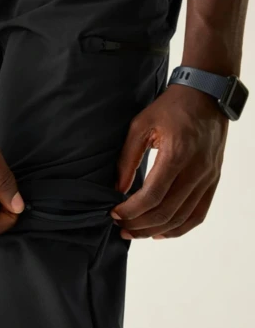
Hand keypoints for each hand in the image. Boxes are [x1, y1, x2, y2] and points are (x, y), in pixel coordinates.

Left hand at [111, 85, 227, 239]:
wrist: (207, 95)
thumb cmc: (171, 107)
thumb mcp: (141, 125)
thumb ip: (127, 159)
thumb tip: (118, 189)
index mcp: (177, 154)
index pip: (152, 196)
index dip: (131, 210)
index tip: (114, 213)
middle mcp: (196, 170)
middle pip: (166, 212)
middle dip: (139, 225)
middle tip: (120, 226)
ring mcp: (208, 177)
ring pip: (182, 218)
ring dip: (156, 230)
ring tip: (135, 232)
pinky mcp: (213, 180)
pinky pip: (199, 214)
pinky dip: (180, 228)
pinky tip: (161, 232)